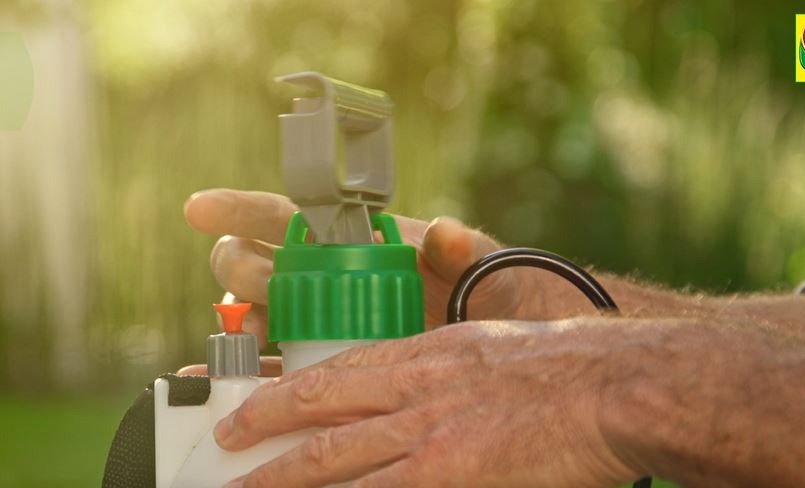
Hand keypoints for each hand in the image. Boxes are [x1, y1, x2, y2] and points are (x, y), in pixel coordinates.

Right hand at [184, 189, 593, 342]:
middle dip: (241, 268)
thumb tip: (447, 233)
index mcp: (354, 240)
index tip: (199, 209)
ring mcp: (322, 321)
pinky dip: (243, 374)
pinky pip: (275, 366)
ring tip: (234, 343)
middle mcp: (327, 276)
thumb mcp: (481, 265)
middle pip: (258, 263)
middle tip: (255, 282)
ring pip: (256, 314)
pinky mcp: (327, 362)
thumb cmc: (492, 290)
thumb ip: (462, 247)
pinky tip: (215, 385)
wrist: (506, 344)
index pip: (286, 216)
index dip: (239, 210)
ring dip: (234, 324)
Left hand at [214, 320, 639, 487]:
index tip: (260, 400)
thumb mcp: (496, 344)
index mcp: (429, 354)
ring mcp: (427, 436)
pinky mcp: (448, 474)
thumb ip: (454, 364)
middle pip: (322, 411)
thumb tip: (428, 389)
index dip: (292, 386)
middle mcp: (416, 390)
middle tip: (225, 442)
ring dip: (281, 478)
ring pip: (333, 461)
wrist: (612, 385)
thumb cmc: (570, 364)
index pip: (341, 370)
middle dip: (264, 426)